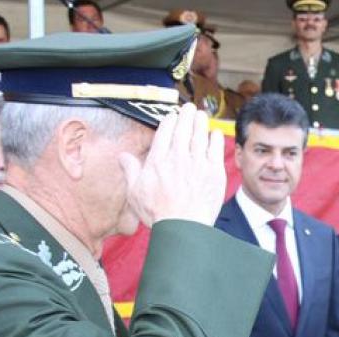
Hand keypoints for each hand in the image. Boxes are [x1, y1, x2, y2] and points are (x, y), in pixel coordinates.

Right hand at [120, 103, 226, 226]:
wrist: (183, 227)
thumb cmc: (158, 213)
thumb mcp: (135, 192)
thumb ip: (130, 170)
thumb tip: (122, 156)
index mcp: (158, 160)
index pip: (164, 132)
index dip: (169, 121)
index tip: (172, 116)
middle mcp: (178, 157)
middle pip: (183, 128)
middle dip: (185, 115)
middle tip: (188, 107)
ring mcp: (198, 163)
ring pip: (200, 135)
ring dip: (200, 122)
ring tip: (200, 114)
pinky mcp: (214, 172)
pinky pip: (216, 149)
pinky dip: (215, 138)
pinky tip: (214, 133)